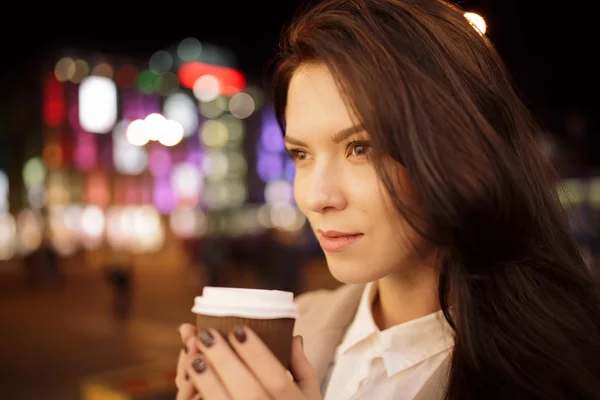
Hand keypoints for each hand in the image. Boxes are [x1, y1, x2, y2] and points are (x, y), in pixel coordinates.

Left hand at [175, 323, 321, 399]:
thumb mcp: (309, 396)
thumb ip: (301, 367)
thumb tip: (293, 337)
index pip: (277, 378)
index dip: (257, 354)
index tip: (238, 330)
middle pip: (249, 391)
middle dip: (225, 362)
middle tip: (207, 336)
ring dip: (208, 382)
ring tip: (194, 357)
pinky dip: (203, 398)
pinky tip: (191, 384)